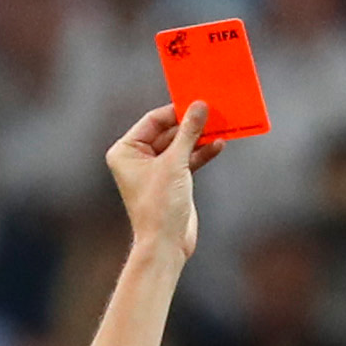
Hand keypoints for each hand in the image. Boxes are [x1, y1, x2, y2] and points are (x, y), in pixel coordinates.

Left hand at [106, 102, 223, 258]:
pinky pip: (188, 161)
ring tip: (219, 127)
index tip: (196, 102)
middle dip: (190, 125)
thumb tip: (199, 107)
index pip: (153, 121)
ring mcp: (156, 170)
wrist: (166, 243)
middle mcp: (138, 158)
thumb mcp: (175, 163)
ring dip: (199, 139)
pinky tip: (218, 145)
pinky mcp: (172, 181)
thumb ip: (188, 133)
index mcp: (126, 150)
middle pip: (168, 132)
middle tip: (212, 113)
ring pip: (180, 147)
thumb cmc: (160, 205)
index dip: (175, 111)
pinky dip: (201, 154)